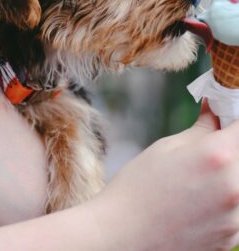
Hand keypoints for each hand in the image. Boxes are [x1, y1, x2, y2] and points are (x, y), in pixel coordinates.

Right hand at [89, 100, 238, 250]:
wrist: (122, 235)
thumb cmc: (137, 188)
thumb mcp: (165, 148)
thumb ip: (200, 130)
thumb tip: (214, 112)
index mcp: (217, 157)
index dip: (233, 118)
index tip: (225, 120)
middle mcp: (235, 187)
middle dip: (230, 147)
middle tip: (209, 148)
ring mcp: (237, 218)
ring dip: (229, 175)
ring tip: (199, 178)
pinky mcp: (231, 239)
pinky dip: (226, 199)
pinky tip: (198, 200)